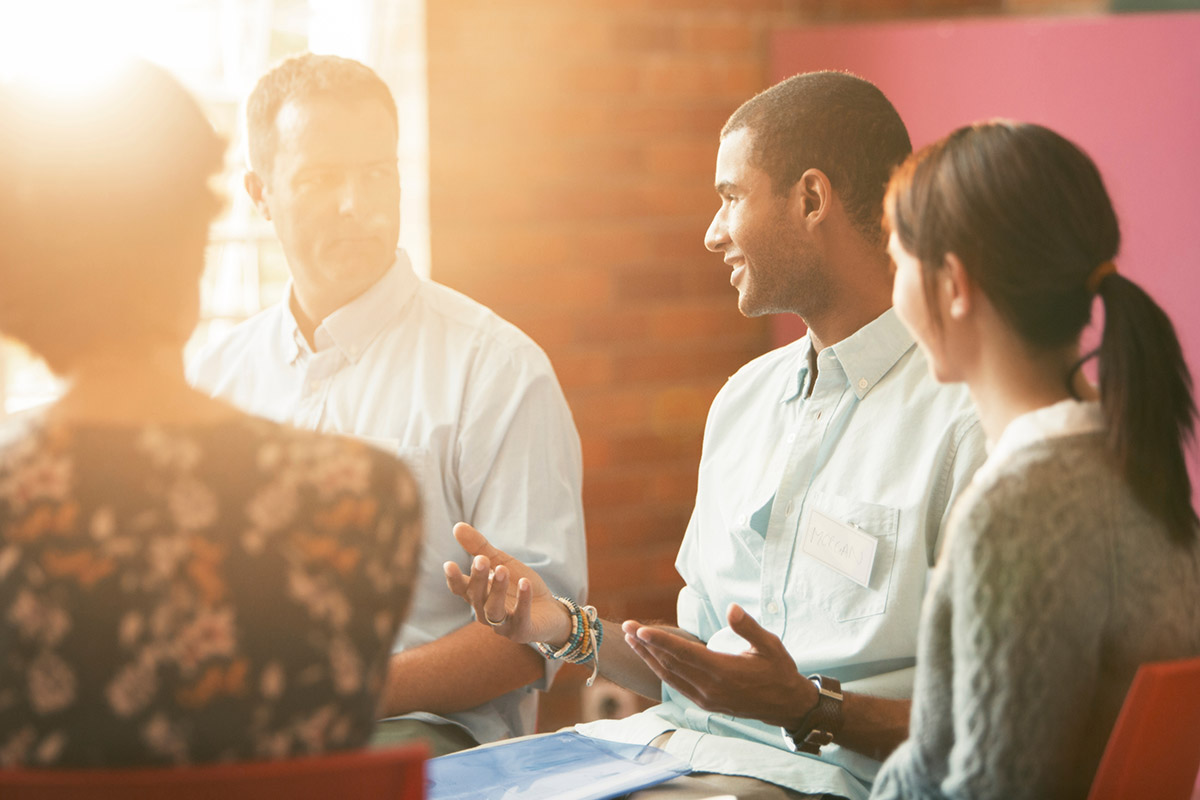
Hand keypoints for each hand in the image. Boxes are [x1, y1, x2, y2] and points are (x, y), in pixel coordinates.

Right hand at [443, 523, 570, 645]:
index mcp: (478, 595)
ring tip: (502, 570)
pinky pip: (521, 617)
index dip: (453, 578)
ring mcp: (503, 625)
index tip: (449, 564)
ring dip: (497, 590)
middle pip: (476, 597)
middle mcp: (485, 612)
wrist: (549, 610)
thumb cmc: (518, 585)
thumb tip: (457, 526)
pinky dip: (522, 600)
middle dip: (478, 578)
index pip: (460, 589)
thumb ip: (480, 548)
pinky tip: (525, 583)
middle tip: (480, 559)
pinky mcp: (522, 631)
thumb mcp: (501, 562)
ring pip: (494, 610)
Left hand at [623, 603, 815, 728]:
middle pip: (670, 664)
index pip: (684, 653)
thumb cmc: (779, 670)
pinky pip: (676, 685)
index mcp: (724, 671)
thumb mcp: (770, 645)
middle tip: (626, 627)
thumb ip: (748, 627)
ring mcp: (705, 698)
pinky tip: (651, 659)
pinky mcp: (705, 703)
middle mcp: (710, 687)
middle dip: (646, 645)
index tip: (639, 629)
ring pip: (669, 676)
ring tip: (631, 640)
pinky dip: (660, 670)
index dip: (659, 641)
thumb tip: (731, 608)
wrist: (785, 705)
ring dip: (648, 658)